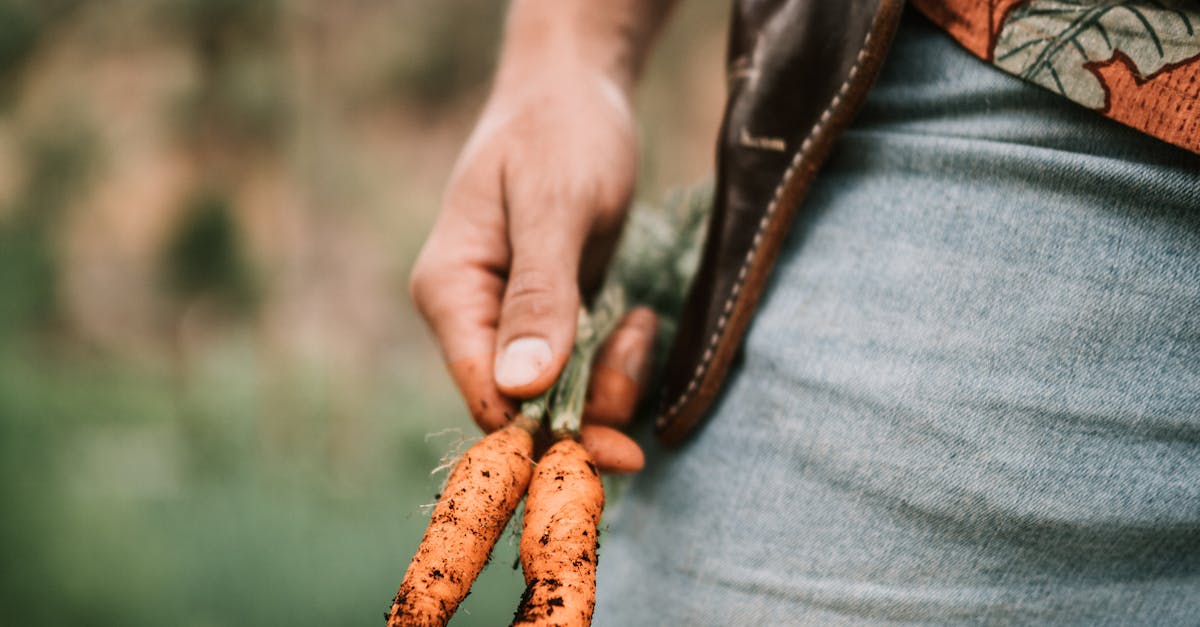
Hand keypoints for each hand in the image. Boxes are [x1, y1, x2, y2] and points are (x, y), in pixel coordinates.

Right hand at [410, 69, 652, 472]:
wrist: (576, 89)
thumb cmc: (559, 132)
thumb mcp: (554, 205)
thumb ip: (540, 293)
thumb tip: (522, 386)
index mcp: (450, 292)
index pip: (486, 395)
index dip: (544, 435)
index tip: (615, 448)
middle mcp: (472, 316)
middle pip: (524, 408)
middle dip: (589, 411)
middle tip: (642, 379)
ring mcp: (511, 319)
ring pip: (559, 396)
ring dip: (610, 382)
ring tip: (641, 328)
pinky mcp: (549, 316)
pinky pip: (581, 368)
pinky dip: (616, 361)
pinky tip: (639, 321)